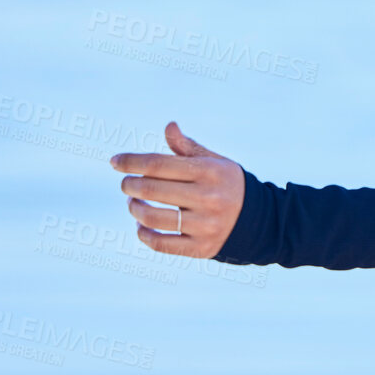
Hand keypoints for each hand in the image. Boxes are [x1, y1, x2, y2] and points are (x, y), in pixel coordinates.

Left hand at [109, 121, 244, 257]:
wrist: (260, 220)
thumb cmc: (227, 184)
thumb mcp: (214, 162)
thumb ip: (187, 148)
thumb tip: (169, 127)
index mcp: (208, 172)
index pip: (158, 164)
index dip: (131, 161)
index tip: (115, 161)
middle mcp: (208, 198)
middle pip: (152, 190)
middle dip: (130, 185)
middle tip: (126, 184)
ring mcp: (205, 225)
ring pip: (153, 218)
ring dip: (134, 209)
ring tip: (133, 203)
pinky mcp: (201, 247)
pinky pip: (162, 243)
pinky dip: (144, 234)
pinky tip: (140, 226)